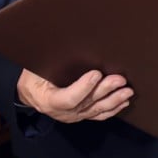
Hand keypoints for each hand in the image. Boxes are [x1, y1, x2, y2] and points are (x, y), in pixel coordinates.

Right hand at [16, 68, 132, 122]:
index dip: (83, 88)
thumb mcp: (35, 67)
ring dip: (114, 101)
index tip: (96, 73)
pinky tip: (123, 102)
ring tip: (127, 91)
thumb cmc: (33, 76)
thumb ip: (51, 60)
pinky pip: (98, 115)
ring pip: (95, 110)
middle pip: (86, 103)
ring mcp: (73, 116)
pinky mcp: (81, 115)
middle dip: (105, 90)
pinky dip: (112, 109)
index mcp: (47, 100)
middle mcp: (61, 112)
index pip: (67, 98)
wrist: (30, 92)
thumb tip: (70, 42)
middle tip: (120, 79)